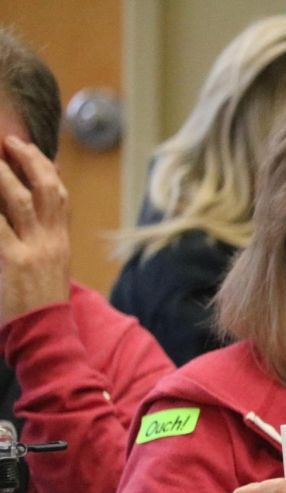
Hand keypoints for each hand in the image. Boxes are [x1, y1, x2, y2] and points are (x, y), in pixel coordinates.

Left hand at [0, 136, 70, 323]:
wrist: (45, 339)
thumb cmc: (39, 309)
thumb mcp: (45, 272)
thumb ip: (37, 244)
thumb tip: (22, 218)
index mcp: (59, 244)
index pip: (59, 197)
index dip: (45, 169)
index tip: (30, 150)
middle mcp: (51, 242)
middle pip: (47, 189)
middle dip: (29, 160)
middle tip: (10, 141)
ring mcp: (32, 250)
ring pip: (18, 198)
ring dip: (2, 173)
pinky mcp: (12, 260)